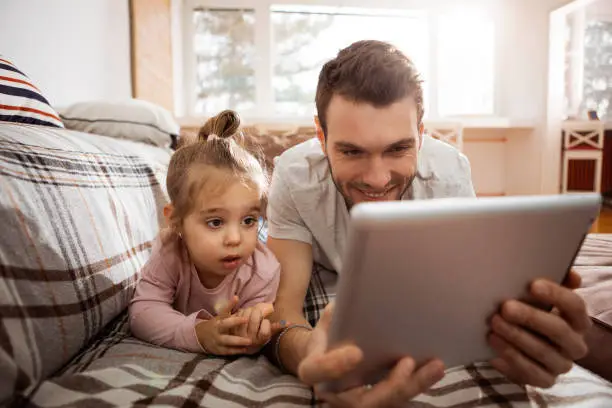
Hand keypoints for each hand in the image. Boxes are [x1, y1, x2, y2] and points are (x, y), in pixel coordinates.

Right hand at [195, 296, 251, 354]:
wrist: (201, 335)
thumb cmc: (216, 323)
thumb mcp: (221, 315)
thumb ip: (229, 306)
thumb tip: (236, 296)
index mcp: (218, 325)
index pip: (227, 323)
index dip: (236, 321)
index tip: (246, 319)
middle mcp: (217, 335)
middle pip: (227, 338)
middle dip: (238, 339)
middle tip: (250, 340)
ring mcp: (217, 344)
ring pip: (228, 347)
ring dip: (239, 346)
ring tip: (249, 344)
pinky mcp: (218, 351)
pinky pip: (228, 352)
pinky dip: (236, 351)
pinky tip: (245, 350)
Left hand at [233, 303, 283, 353]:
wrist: (239, 343)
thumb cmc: (257, 336)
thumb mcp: (267, 334)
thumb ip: (276, 327)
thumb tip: (289, 322)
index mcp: (259, 341)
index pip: (265, 330)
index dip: (266, 323)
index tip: (266, 322)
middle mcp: (248, 339)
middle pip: (254, 319)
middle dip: (258, 311)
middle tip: (259, 310)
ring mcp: (238, 334)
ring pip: (246, 314)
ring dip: (250, 309)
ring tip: (252, 311)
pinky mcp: (231, 328)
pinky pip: (236, 314)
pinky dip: (240, 309)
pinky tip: (240, 304)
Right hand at [298, 302, 445, 406]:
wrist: (326, 355)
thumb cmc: (329, 334)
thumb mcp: (326, 321)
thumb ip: (337, 316)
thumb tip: (356, 298)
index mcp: (313, 370)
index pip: (317, 372)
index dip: (334, 366)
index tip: (357, 352)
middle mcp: (334, 393)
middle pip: (362, 401)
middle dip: (390, 385)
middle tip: (409, 362)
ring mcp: (356, 400)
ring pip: (385, 402)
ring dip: (413, 386)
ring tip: (435, 366)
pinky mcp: (377, 399)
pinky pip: (397, 398)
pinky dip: (417, 384)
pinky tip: (435, 368)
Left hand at [488, 269, 590, 387]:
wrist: (521, 344)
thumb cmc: (532, 314)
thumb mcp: (540, 298)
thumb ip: (552, 283)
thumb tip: (570, 276)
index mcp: (578, 320)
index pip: (575, 305)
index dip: (556, 294)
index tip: (532, 285)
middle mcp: (575, 344)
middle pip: (558, 329)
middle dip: (530, 317)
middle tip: (505, 308)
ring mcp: (561, 364)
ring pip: (542, 352)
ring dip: (516, 338)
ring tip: (494, 326)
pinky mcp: (545, 380)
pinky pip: (529, 373)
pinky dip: (511, 360)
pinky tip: (494, 350)